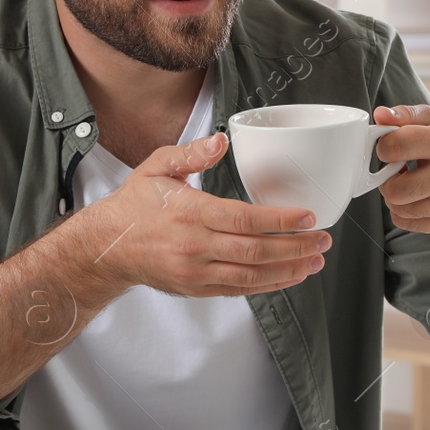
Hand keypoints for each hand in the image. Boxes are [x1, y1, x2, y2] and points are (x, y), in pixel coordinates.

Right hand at [74, 132, 331, 299]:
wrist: (106, 248)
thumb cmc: (134, 205)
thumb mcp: (156, 168)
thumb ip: (191, 153)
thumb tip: (221, 139)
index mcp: (189, 213)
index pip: (244, 220)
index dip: (280, 220)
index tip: (307, 216)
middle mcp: (194, 247)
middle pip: (255, 250)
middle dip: (295, 247)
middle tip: (323, 239)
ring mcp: (196, 272)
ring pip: (252, 275)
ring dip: (289, 269)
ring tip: (315, 260)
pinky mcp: (197, 289)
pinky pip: (240, 289)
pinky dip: (269, 285)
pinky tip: (289, 276)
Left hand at [373, 104, 429, 238]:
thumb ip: (408, 116)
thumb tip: (380, 115)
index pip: (396, 146)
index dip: (384, 148)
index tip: (391, 149)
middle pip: (394, 189)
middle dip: (388, 180)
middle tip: (398, 173)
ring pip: (399, 209)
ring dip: (396, 198)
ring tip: (409, 185)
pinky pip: (407, 223)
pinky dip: (404, 213)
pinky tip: (417, 200)